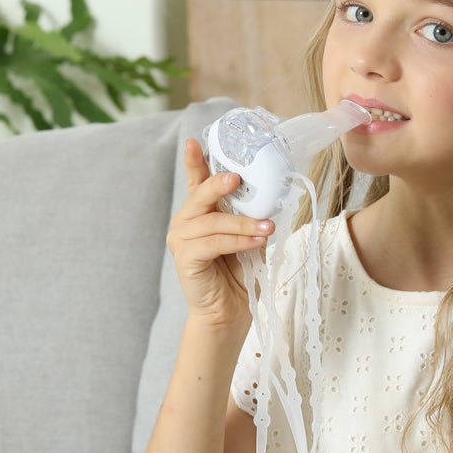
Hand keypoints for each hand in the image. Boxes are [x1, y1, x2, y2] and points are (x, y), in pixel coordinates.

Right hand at [167, 139, 273, 327]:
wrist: (228, 311)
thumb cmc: (239, 272)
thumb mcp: (248, 236)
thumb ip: (250, 215)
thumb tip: (271, 196)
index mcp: (200, 212)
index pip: (196, 180)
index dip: (194, 160)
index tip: (194, 141)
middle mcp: (186, 221)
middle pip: (200, 195)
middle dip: (219, 184)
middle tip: (237, 179)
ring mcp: (181, 239)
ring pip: (213, 221)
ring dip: (243, 223)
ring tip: (266, 228)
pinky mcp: (185, 258)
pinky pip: (213, 243)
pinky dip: (237, 241)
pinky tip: (255, 243)